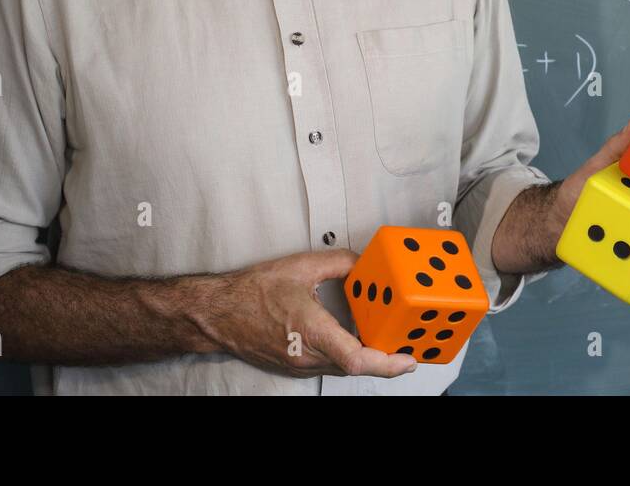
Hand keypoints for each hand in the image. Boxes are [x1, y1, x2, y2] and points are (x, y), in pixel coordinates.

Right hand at [190, 249, 418, 378]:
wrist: (218, 314)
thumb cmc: (252, 292)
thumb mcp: (300, 267)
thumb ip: (338, 262)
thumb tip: (364, 263)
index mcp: (311, 331)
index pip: (357, 359)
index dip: (388, 364)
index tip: (409, 359)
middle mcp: (308, 355)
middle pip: (357, 366)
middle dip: (388, 358)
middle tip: (411, 343)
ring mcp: (301, 365)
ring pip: (345, 367)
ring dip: (369, 356)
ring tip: (390, 338)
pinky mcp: (296, 366)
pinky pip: (331, 364)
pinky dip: (349, 354)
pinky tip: (358, 337)